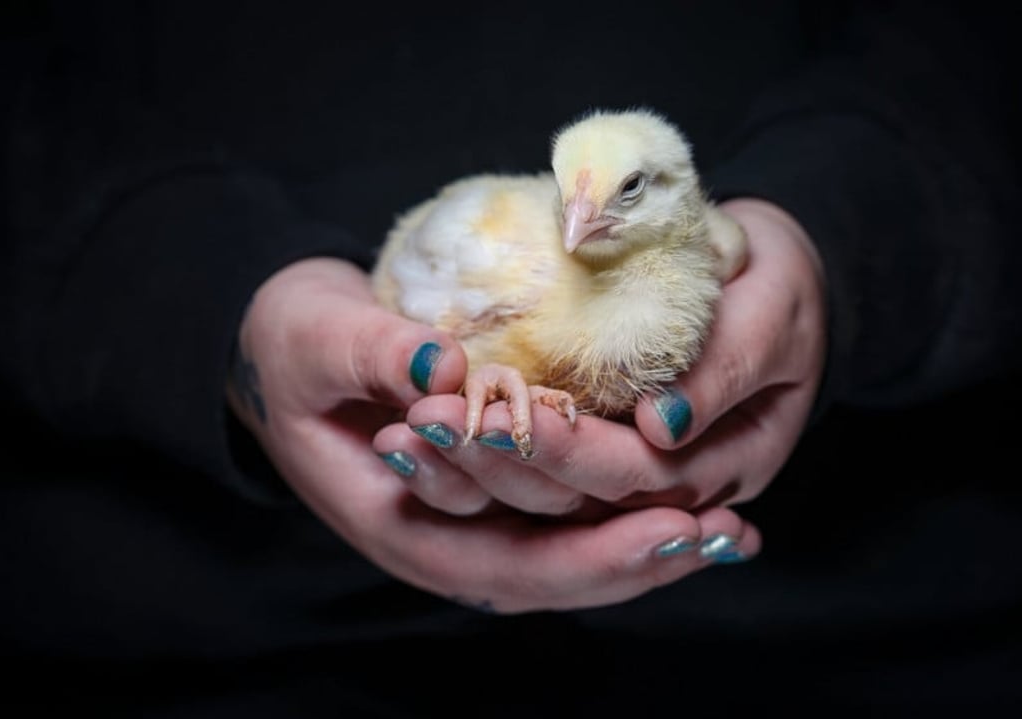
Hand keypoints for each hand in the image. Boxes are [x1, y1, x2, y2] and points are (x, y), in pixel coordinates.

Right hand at [229, 257, 755, 612]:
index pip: (513, 562)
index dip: (596, 555)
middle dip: (649, 559)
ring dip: (655, 544)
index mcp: (400, 526)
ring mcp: (476, 519)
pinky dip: (631, 511)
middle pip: (563, 575)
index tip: (674, 526)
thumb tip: (445, 367)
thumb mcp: (315, 337)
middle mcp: (447, 539)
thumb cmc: (293, 345)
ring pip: (576, 553)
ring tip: (736, 532)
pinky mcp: (499, 488)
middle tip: (733, 536)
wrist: (284, 345)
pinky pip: (573, 515)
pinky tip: (694, 498)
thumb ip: (373, 354)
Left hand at [379, 198, 825, 515]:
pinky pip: (534, 473)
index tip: (508, 413)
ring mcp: (634, 479)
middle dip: (501, 464)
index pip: (637, 476)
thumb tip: (662, 428)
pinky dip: (476, 457)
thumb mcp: (773, 312)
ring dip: (473, 471)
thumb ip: (725, 368)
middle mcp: (678, 492)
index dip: (570, 453)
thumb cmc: (781, 285)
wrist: (767, 280)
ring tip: (412, 433)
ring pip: (546, 499)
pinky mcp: (596, 454)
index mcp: (731, 465)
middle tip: (431, 421)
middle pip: (578, 501)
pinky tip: (418, 438)